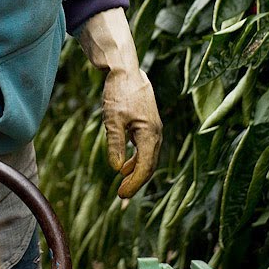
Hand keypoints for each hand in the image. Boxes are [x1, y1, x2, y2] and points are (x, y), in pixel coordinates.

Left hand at [101, 68, 161, 197]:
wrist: (124, 70)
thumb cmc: (119, 92)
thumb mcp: (113, 119)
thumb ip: (115, 143)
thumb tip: (117, 169)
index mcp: (150, 133)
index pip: (145, 166)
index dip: (134, 183)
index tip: (121, 195)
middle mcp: (155, 133)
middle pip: (149, 165)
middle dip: (136, 183)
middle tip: (121, 198)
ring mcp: (152, 128)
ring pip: (147, 157)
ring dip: (135, 172)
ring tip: (122, 185)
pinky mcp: (147, 124)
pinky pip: (144, 148)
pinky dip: (135, 159)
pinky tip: (124, 166)